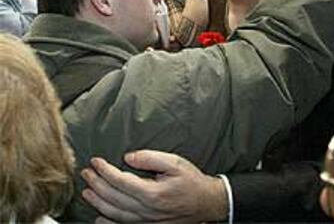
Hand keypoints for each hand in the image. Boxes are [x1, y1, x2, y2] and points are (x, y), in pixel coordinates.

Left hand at [81, 150, 227, 222]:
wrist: (206, 203)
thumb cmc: (191, 181)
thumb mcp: (175, 163)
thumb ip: (151, 158)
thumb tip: (128, 157)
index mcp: (152, 193)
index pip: (120, 181)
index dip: (105, 171)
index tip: (95, 161)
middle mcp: (146, 210)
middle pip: (113, 197)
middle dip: (97, 184)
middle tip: (86, 173)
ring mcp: (146, 220)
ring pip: (115, 213)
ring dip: (98, 202)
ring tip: (87, 191)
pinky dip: (109, 222)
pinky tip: (99, 218)